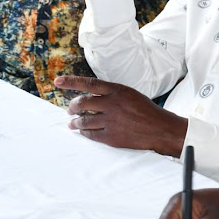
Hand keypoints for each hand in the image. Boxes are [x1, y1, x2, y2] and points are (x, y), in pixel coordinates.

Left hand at [55, 75, 186, 156]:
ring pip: (83, 121)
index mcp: (118, 91)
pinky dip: (84, 133)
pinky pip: (90, 135)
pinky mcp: (111, 137)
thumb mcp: (130, 95)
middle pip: (82, 103)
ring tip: (72, 123)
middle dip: (72, 107)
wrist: (161, 129)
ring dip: (75, 122)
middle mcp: (112, 104)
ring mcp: (111, 121)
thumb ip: (111, 94)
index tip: (57, 81)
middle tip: (70, 110)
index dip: (71, 81)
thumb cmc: (146, 111)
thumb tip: (90, 96)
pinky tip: (83, 132)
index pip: (89, 83)